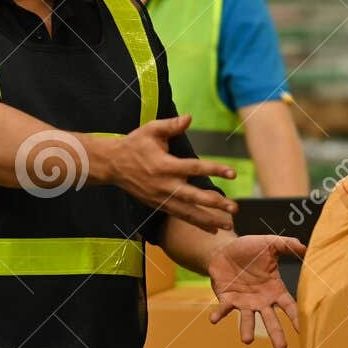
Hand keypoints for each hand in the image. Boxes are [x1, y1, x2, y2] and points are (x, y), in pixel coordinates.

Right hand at [105, 115, 236, 231]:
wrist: (112, 164)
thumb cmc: (134, 144)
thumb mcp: (150, 130)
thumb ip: (171, 126)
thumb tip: (190, 117)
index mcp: (165, 165)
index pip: (194, 168)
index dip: (214, 170)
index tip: (233, 174)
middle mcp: (165, 185)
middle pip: (194, 197)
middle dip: (215, 204)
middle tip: (234, 208)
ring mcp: (162, 198)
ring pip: (188, 212)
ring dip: (209, 220)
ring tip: (228, 225)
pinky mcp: (159, 205)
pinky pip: (180, 216)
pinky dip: (196, 224)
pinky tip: (212, 229)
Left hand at [206, 235, 305, 347]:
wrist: (224, 250)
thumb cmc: (249, 249)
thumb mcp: (269, 243)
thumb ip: (286, 245)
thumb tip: (306, 247)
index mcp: (275, 290)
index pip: (288, 306)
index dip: (295, 318)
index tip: (302, 331)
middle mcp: (261, 301)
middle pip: (270, 320)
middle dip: (275, 333)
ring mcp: (244, 302)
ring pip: (247, 319)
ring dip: (246, 329)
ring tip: (247, 340)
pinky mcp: (227, 299)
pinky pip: (223, 309)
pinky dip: (218, 314)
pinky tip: (214, 319)